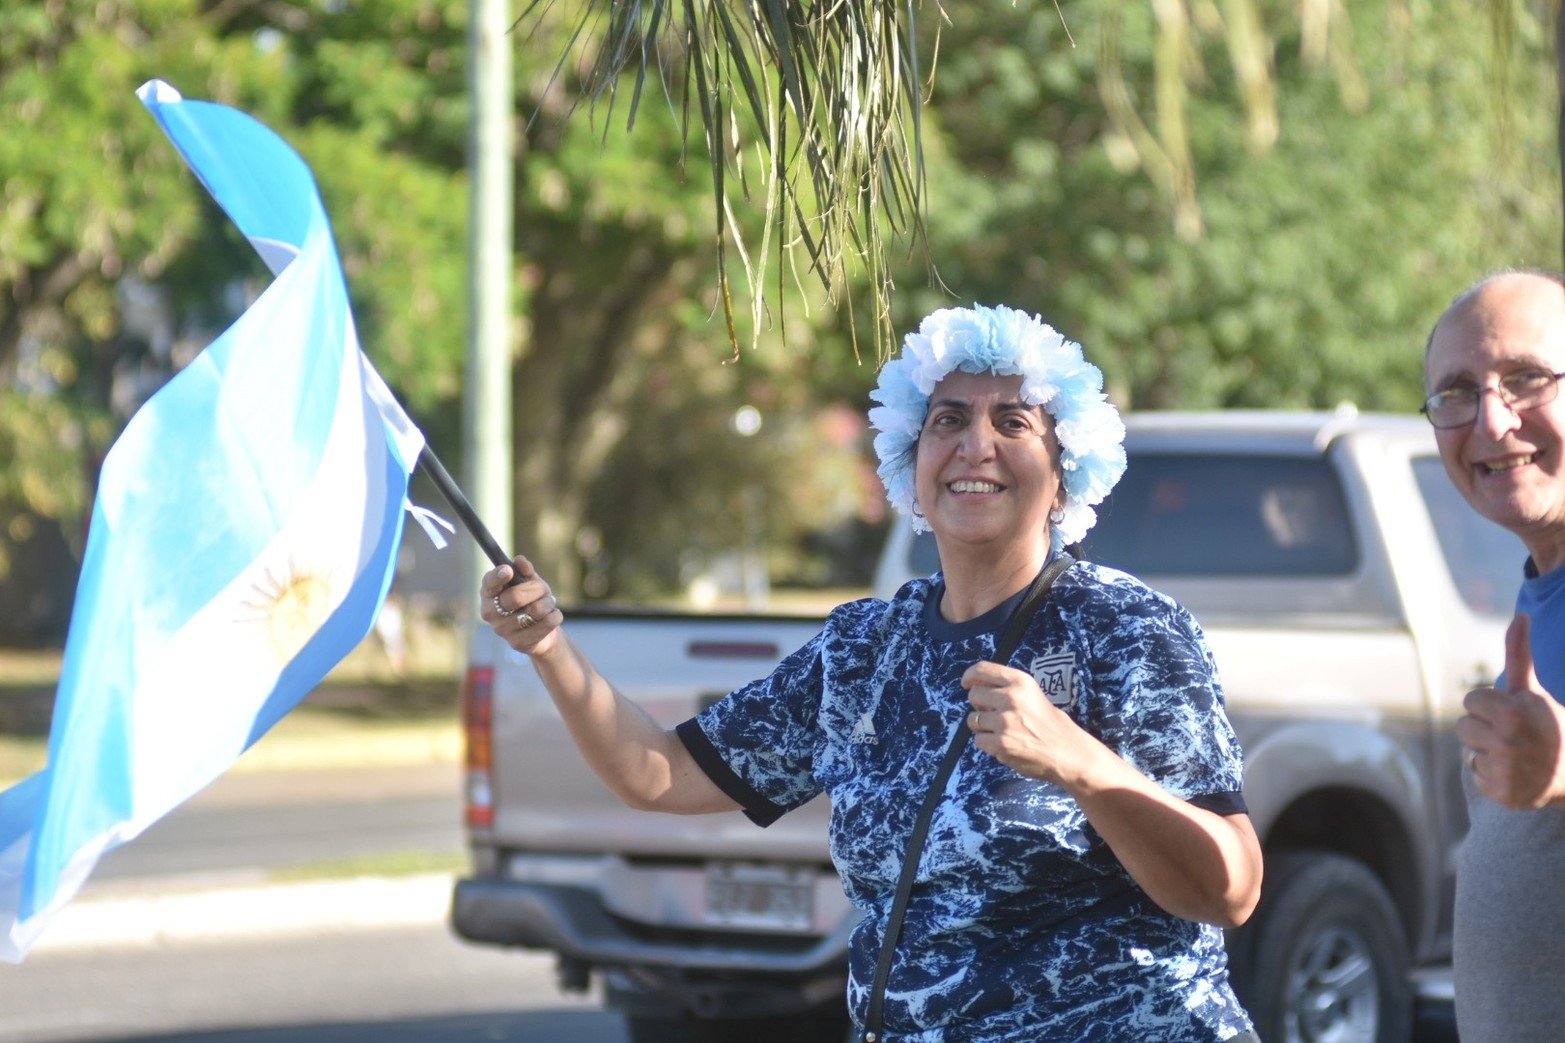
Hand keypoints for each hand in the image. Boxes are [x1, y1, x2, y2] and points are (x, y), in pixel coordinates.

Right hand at [480, 556, 563, 656]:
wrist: (542, 630)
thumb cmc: (532, 600)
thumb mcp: (530, 582)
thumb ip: (525, 571)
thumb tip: (520, 561)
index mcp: (489, 593)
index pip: (489, 583)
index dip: (498, 576)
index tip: (508, 570)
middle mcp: (490, 612)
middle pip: (515, 596)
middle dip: (537, 588)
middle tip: (544, 589)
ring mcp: (502, 630)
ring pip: (535, 610)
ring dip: (549, 603)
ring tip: (550, 603)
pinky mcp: (517, 643)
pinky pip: (546, 623)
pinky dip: (555, 616)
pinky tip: (552, 616)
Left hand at [963, 660, 1101, 786]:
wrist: (1069, 754)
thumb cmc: (1053, 725)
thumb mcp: (1034, 696)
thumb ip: (1009, 690)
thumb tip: (978, 689)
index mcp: (1021, 681)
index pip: (983, 669)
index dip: (970, 676)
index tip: (967, 682)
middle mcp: (1010, 697)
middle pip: (974, 695)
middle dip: (978, 705)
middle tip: (992, 714)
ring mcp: (1004, 721)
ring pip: (973, 719)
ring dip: (982, 726)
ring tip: (1001, 732)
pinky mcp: (1000, 743)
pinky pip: (978, 740)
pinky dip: (987, 744)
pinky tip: (1004, 745)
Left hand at [1457, 613, 1564, 808]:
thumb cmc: (1548, 723)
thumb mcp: (1533, 690)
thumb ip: (1519, 654)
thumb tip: (1519, 615)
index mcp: (1511, 714)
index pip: (1471, 700)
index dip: (1490, 705)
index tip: (1512, 712)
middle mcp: (1506, 743)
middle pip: (1463, 726)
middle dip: (1484, 727)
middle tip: (1513, 735)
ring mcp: (1504, 771)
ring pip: (1466, 751)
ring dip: (1484, 751)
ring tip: (1513, 753)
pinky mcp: (1501, 794)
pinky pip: (1475, 776)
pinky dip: (1490, 776)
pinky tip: (1513, 773)